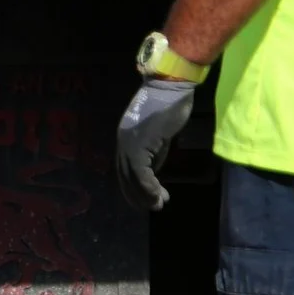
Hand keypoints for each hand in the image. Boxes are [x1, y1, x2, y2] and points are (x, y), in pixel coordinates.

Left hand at [115, 76, 199, 209]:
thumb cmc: (169, 106)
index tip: (147, 198)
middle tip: (153, 207)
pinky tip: (160, 195)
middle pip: (124, 176)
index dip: (133, 187)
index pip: (124, 169)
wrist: (171, 87)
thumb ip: (153, 152)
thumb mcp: (159, 136)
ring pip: (131, 177)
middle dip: (137, 195)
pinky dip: (149, 187)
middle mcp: (122, 142)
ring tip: (158, 205)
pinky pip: (141, 172)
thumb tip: (153, 172)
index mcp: (125, 139)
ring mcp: (128, 143)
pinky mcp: (139, 144)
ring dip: (145, 195)